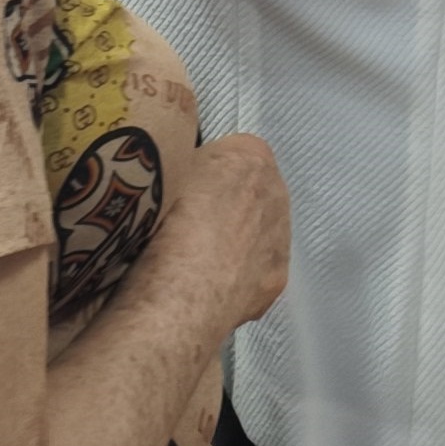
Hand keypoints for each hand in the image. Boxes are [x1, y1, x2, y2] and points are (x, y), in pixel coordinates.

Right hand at [151, 134, 291, 331]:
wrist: (180, 292)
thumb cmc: (163, 225)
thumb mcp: (167, 171)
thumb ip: (186, 164)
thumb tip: (183, 174)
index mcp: (249, 156)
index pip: (233, 153)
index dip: (207, 172)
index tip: (187, 190)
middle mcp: (276, 191)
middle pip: (252, 192)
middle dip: (228, 205)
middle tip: (191, 226)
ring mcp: (281, 238)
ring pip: (260, 232)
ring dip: (238, 241)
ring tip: (199, 260)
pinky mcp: (277, 279)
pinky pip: (258, 271)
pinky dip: (239, 277)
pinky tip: (211, 287)